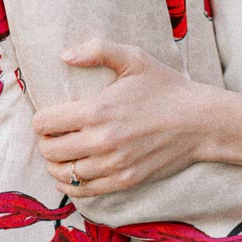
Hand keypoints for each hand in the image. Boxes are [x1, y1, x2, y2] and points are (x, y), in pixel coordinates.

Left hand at [32, 40, 209, 194]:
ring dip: (56, 164)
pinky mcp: (125, 181)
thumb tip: (64, 55)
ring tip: (61, 154)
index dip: (41, 120)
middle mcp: (102, 141)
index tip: (48, 117)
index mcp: (98, 110)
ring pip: (64, 173)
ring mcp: (114, 164)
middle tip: (53, 135)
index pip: (45, 124)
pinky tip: (73, 173)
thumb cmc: (166, 87)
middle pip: (50, 151)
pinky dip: (72, 184)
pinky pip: (85, 190)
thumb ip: (98, 50)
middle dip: (46, 142)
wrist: (200, 121)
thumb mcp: (135, 58)